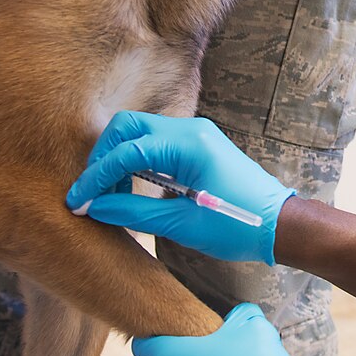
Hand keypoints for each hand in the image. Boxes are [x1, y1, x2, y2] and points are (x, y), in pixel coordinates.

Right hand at [66, 111, 295, 264]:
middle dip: (102, 158)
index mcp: (190, 144)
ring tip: (110, 197)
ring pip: (139, 133)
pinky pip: (155, 144)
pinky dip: (136, 162)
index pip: (127, 150)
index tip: (78, 201)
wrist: (278, 225)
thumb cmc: (237, 227)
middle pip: (128, 128)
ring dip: (117, 160)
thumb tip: (95, 208)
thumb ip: (134, 212)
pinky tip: (130, 188)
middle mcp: (191, 130)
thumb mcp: (182, 225)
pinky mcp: (196, 146)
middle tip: (91, 193)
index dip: (97, 177)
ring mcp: (195, 134)